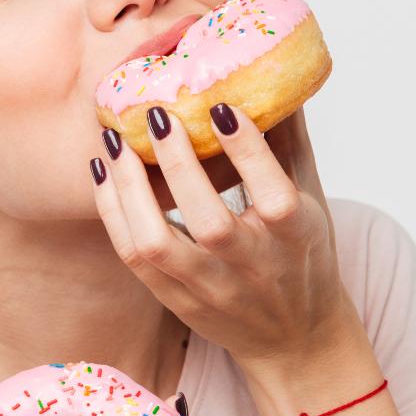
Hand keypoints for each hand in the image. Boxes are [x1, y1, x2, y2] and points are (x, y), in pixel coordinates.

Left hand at [91, 103, 351, 368]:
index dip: (248, 151)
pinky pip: (133, 258)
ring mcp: (210, 288)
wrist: (294, 339)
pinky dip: (113, 213)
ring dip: (129, 190)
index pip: (273, 196)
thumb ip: (289, 142)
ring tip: (115, 143)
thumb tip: (275, 76)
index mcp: (295, 237)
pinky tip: (104, 173)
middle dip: (178, 165)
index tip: (219, 106)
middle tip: (156, 114)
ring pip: (157, 245)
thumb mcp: (311, 199)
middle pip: (210, 223)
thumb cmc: (302, 256)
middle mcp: (252, 266)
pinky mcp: (176, 301)